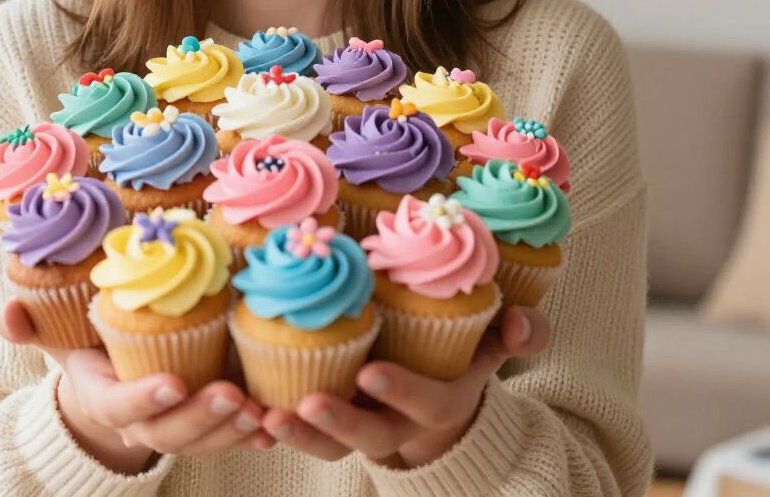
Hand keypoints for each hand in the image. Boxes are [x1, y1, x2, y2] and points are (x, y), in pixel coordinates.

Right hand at [0, 299, 275, 473]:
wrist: (116, 377)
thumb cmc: (90, 345)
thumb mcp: (58, 331)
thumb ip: (29, 324)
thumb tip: (6, 313)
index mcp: (106, 397)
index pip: (120, 407)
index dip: (144, 398)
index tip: (172, 382)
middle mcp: (142, 422)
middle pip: (169, 432)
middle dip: (200, 418)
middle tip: (232, 393)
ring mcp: (177, 427)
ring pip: (205, 442)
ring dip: (232, 429)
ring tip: (260, 409)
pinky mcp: (208, 424)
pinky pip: (231, 438)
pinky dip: (254, 434)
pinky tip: (276, 420)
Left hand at [261, 305, 549, 467]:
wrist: (438, 401)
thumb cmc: (464, 358)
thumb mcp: (493, 347)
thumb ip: (518, 335)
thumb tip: (524, 323)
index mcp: (438, 404)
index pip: (424, 403)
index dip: (399, 391)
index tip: (370, 372)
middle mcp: (398, 426)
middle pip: (368, 436)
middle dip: (337, 423)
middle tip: (304, 404)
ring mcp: (361, 431)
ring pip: (328, 445)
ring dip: (297, 433)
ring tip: (264, 417)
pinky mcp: (329, 426)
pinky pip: (303, 435)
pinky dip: (276, 430)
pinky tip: (245, 413)